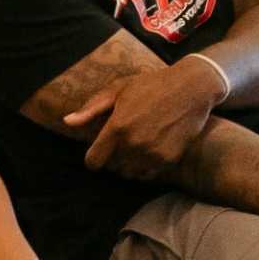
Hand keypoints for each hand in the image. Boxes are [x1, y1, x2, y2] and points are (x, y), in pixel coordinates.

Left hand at [63, 53, 225, 177]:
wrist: (191, 88)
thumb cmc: (151, 85)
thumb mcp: (118, 89)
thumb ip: (91, 109)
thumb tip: (67, 122)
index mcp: (117, 127)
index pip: (94, 161)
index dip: (93, 158)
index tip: (98, 152)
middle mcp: (133, 144)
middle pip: (112, 168)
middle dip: (113, 157)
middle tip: (123, 140)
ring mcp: (152, 154)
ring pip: (129, 173)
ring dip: (129, 164)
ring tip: (136, 145)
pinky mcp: (168, 160)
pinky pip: (148, 174)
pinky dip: (146, 167)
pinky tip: (150, 149)